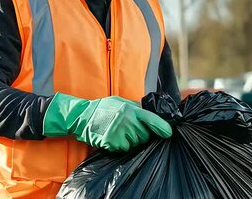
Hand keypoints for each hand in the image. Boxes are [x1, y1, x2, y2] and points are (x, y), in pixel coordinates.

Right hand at [43, 93, 171, 151]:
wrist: (83, 116)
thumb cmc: (104, 108)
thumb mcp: (122, 102)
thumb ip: (137, 108)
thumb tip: (153, 115)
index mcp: (131, 110)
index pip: (153, 120)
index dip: (163, 128)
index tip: (169, 133)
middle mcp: (127, 122)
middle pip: (145, 135)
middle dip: (142, 133)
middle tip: (130, 127)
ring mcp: (120, 133)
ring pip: (136, 143)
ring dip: (132, 140)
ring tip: (120, 131)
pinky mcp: (112, 143)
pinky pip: (125, 149)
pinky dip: (122, 145)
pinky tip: (114, 137)